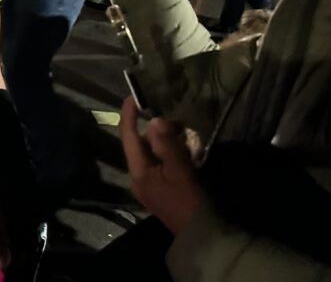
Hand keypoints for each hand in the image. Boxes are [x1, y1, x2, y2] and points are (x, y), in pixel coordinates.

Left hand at [120, 97, 205, 235]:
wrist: (203, 236)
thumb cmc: (189, 201)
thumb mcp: (180, 170)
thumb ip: (167, 143)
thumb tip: (155, 119)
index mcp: (137, 171)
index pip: (128, 136)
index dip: (129, 114)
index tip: (133, 95)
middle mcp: (137, 177)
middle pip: (139, 143)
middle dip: (154, 128)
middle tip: (174, 118)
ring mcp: (148, 184)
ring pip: (151, 153)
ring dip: (164, 140)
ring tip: (182, 131)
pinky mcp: (160, 189)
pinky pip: (160, 163)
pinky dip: (169, 152)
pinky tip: (184, 148)